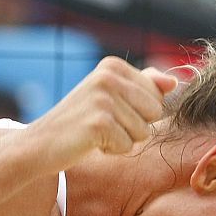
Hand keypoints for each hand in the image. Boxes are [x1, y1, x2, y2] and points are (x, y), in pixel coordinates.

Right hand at [25, 56, 177, 172]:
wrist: (40, 143)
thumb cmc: (80, 121)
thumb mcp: (112, 96)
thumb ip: (144, 85)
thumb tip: (174, 82)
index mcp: (113, 65)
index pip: (157, 95)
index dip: (139, 111)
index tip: (111, 110)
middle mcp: (108, 76)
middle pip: (155, 112)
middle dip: (135, 126)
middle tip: (104, 124)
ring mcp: (103, 98)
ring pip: (143, 131)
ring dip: (123, 139)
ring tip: (96, 133)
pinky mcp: (99, 122)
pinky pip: (128, 145)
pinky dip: (112, 150)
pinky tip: (91, 142)